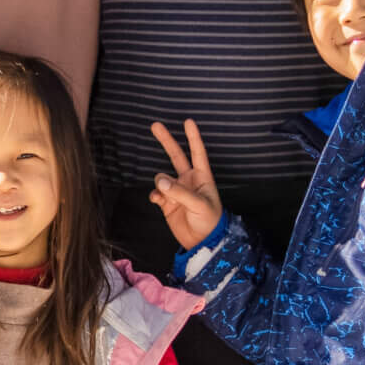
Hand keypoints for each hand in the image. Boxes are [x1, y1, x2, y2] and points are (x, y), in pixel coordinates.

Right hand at [150, 118, 224, 251]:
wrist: (202, 243)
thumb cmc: (209, 221)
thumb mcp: (199, 204)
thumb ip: (179, 192)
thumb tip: (160, 180)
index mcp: (202, 177)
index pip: (198, 152)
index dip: (193, 137)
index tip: (188, 121)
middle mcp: (188, 181)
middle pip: (176, 156)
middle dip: (166, 141)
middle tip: (155, 125)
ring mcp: (176, 191)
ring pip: (162, 177)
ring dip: (161, 182)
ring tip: (165, 194)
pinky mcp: (167, 203)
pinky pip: (157, 193)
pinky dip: (155, 194)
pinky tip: (158, 200)